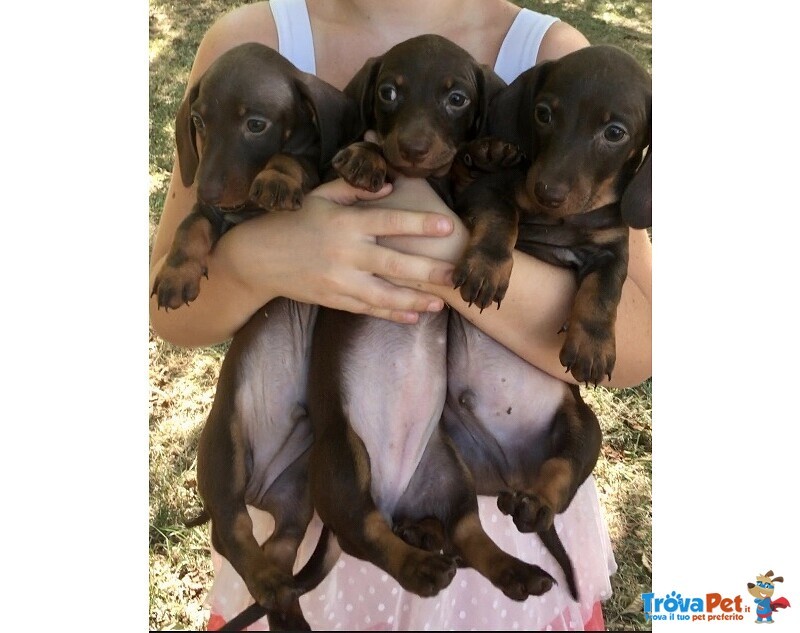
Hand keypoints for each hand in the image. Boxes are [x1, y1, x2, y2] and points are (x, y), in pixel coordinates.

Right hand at [235, 178, 459, 322]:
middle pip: (394, 264)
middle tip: (456, 275)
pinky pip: (367, 309)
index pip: (389, 221)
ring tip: (439, 304)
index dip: (419, 224)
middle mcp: (345, 252)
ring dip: (414, 301)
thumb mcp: (320, 195)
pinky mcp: (333, 299)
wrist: (259, 257)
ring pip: (384, 295)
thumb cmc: (294, 220)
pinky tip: (412, 316)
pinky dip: (391, 314)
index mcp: (345, 223)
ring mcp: (339, 280)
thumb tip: (390, 187)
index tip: (446, 226)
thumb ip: (354, 188)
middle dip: (428, 271)